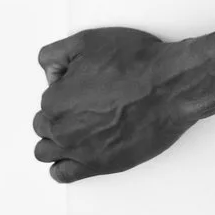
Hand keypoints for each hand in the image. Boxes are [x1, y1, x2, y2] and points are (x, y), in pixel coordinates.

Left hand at [32, 27, 191, 183]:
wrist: (171, 86)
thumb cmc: (137, 64)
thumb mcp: (88, 41)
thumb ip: (55, 55)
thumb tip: (49, 72)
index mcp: (56, 100)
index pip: (45, 101)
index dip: (63, 90)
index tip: (79, 85)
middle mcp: (63, 129)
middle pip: (44, 127)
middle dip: (58, 115)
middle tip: (82, 104)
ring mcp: (79, 150)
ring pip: (46, 152)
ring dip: (56, 140)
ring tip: (77, 128)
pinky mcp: (98, 165)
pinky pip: (63, 174)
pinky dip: (62, 165)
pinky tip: (73, 154)